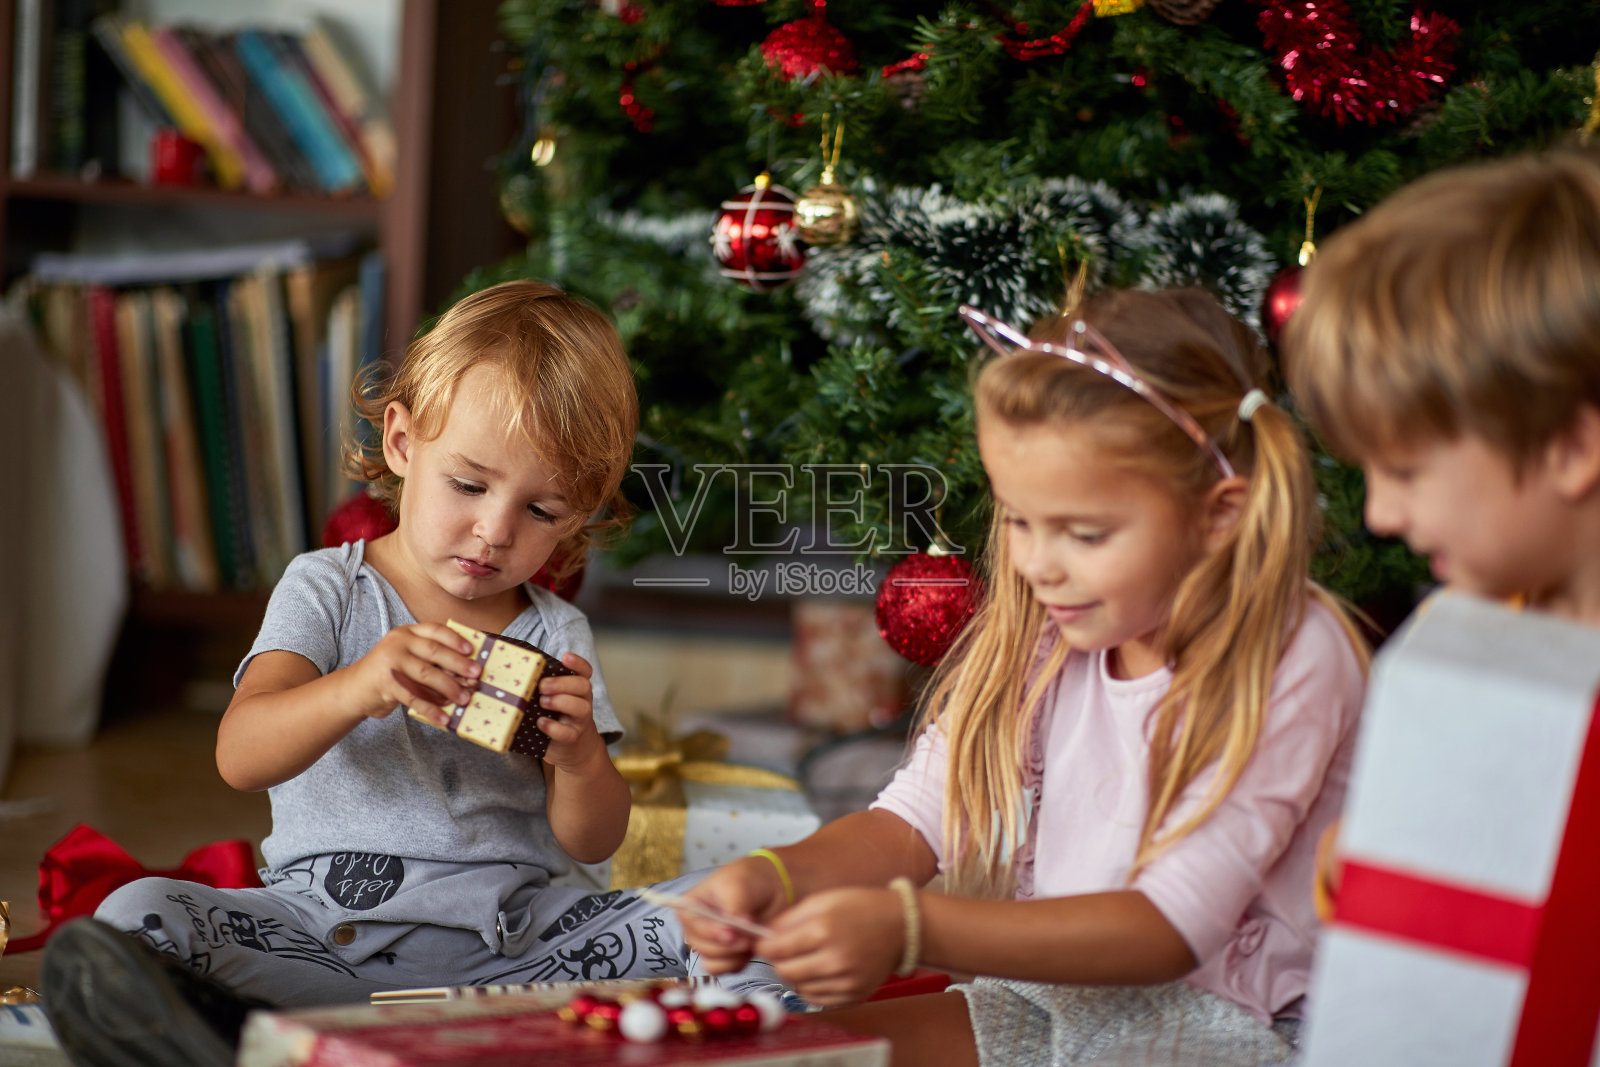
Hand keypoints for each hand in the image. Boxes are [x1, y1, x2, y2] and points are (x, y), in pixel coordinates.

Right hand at [342, 623, 481, 723]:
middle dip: (458, 664)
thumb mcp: (407, 656)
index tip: (471, 650)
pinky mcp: (385, 684)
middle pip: (434, 651)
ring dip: (449, 688)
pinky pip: (414, 698)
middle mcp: (398, 642)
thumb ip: (430, 658)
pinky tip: (444, 718)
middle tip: (476, 675)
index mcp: (407, 632)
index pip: (434, 630)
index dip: (455, 639)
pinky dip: (431, 709)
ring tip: (464, 699)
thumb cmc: (391, 672)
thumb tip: (466, 670)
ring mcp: (390, 662)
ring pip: (426, 674)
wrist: (355, 689)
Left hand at [536, 653, 602, 767]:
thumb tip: (514, 673)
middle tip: (542, 686)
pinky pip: (567, 732)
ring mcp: (580, 720)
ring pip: (581, 707)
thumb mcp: (555, 699)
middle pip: (583, 686)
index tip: (565, 657)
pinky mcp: (572, 738)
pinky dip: (553, 727)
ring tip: (543, 702)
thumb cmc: (557, 718)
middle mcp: (583, 701)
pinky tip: (540, 723)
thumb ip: (544, 687)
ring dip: (560, 702)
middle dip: (562, 683)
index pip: (584, 671)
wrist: (573, 750)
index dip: (577, 663)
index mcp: (577, 689)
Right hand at [679, 856, 791, 973]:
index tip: (731, 932)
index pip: (690, 924)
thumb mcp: (739, 886)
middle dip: (727, 946)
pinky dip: (739, 963)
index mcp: (690, 906)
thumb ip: (734, 907)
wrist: (769, 889)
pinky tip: (750, 948)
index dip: (709, 932)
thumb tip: (735, 927)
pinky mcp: (724, 956)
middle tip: (748, 938)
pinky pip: (726, 970)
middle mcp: (696, 927)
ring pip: (712, 964)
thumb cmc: (749, 880)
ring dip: (733, 957)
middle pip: (701, 948)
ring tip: (751, 941)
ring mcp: (710, 943)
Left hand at [753, 887, 904, 1006]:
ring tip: (807, 957)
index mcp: (824, 930)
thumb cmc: (861, 908)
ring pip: (798, 988)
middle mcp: (835, 960)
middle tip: (784, 949)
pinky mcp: (854, 996)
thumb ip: (789, 919)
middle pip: (784, 971)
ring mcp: (846, 982)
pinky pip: (817, 999)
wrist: (901, 926)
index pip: (775, 949)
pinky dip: (812, 987)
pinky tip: (821, 970)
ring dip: (795, 974)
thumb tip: (762, 936)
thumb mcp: (822, 900)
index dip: (763, 945)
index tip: (762, 941)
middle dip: (778, 960)